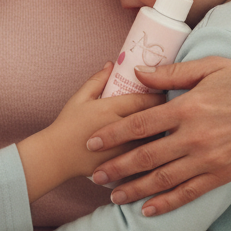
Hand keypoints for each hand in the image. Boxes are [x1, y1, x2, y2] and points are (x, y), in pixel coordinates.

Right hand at [17, 63, 162, 200]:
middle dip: (165, 113)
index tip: (166, 92)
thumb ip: (97, 80)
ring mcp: (122, 150)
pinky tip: (159, 149)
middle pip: (153, 120)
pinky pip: (146, 159)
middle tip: (174, 109)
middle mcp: (118, 128)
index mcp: (109, 108)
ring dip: (163, 133)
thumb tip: (112, 63)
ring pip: (153, 141)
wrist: (56, 157)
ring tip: (170, 127)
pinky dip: (154, 152)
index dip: (159, 95)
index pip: (143, 100)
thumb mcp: (79, 98)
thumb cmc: (67, 125)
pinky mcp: (122, 166)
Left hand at [86, 57, 230, 215]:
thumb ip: (172, 73)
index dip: (112, 134)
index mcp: (189, 107)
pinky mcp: (222, 175)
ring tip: (112, 196)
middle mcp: (195, 137)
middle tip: (93, 176)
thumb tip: (138, 72)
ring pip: (163, 180)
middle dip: (116, 168)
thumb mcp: (211, 67)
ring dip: (135, 189)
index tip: (92, 141)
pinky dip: (166, 203)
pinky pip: (189, 193)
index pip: (140, 123)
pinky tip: (148, 209)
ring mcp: (209, 160)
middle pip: (146, 156)